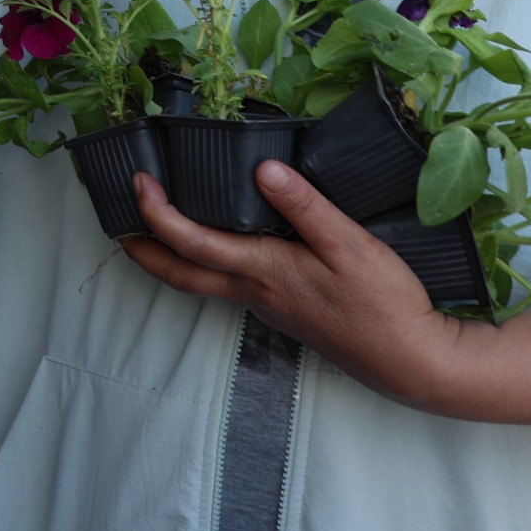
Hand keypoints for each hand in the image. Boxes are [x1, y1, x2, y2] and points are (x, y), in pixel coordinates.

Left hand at [123, 163, 530, 425]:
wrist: (413, 362)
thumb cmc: (385, 303)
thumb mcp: (351, 246)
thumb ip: (306, 207)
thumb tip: (262, 168)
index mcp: (263, 271)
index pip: (192, 242)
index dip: (157, 213)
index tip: (138, 182)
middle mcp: (255, 293)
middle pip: (181, 275)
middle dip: (143, 250)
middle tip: (117, 225)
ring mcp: (270, 307)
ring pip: (204, 283)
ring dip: (172, 259)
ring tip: (156, 231)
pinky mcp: (288, 313)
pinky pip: (231, 287)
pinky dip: (209, 266)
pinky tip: (222, 249)